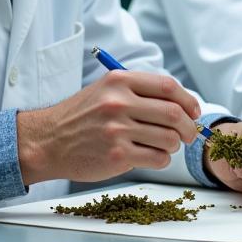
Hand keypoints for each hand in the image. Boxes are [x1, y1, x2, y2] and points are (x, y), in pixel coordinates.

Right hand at [16, 70, 201, 183]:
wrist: (48, 141)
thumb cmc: (81, 117)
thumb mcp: (106, 90)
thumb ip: (139, 91)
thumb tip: (181, 104)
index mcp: (119, 81)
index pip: (168, 86)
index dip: (188, 100)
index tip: (194, 111)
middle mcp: (118, 103)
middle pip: (174, 114)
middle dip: (188, 127)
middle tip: (188, 134)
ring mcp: (117, 130)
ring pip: (169, 138)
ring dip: (174, 145)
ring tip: (164, 146)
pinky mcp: (117, 155)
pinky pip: (157, 158)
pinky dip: (162, 160)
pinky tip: (152, 156)